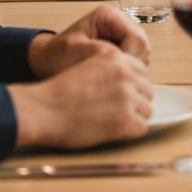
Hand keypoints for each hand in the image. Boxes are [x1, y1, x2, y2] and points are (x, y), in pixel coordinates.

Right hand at [10, 42, 152, 148]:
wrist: (44, 109)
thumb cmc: (59, 92)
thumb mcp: (87, 67)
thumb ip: (110, 71)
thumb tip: (129, 86)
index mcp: (116, 58)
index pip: (141, 72)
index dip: (132, 86)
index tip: (121, 96)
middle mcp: (126, 74)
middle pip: (147, 91)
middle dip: (135, 102)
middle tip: (117, 111)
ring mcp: (128, 97)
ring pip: (147, 110)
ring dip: (134, 117)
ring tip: (114, 122)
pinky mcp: (126, 120)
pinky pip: (141, 128)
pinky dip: (130, 132)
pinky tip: (114, 131)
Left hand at [27, 4, 150, 78]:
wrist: (48, 61)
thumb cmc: (56, 55)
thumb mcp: (74, 53)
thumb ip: (99, 52)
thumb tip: (122, 58)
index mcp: (108, 16)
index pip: (136, 37)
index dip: (130, 58)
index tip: (116, 74)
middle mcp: (119, 22)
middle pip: (143, 45)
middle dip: (132, 64)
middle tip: (115, 80)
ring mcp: (122, 34)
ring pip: (141, 54)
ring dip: (131, 69)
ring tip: (110, 78)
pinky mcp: (122, 47)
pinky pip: (135, 60)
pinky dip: (127, 71)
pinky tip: (111, 78)